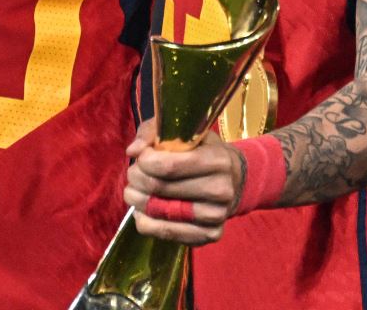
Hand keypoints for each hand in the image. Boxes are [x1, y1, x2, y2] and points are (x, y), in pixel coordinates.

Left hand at [122, 119, 243, 244]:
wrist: (233, 179)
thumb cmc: (202, 151)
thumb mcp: (183, 132)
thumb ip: (154, 132)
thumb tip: (133, 151)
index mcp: (217, 160)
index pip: (169, 166)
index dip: (145, 161)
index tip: (140, 157)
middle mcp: (221, 190)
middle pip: (161, 188)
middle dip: (137, 179)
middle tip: (133, 174)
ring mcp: (216, 216)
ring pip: (160, 213)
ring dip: (138, 201)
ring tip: (134, 191)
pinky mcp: (210, 235)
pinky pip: (164, 233)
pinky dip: (146, 222)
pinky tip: (144, 211)